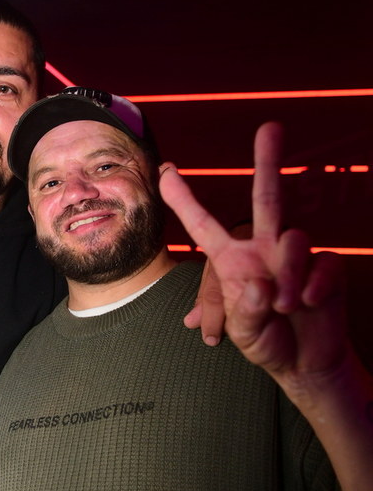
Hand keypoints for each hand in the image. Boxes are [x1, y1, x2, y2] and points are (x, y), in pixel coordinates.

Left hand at [159, 123, 347, 404]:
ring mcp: (296, 257)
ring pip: (293, 238)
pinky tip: (309, 304)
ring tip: (284, 306)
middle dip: (267, 163)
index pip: (203, 225)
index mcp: (231, 261)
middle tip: (271, 127)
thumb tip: (261, 281)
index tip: (165, 169)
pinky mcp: (327, 269)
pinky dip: (315, 284)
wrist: (303, 363)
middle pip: (266, 199)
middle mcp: (263, 250)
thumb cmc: (265, 341)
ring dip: (288, 273)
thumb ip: (246, 310)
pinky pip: (325, 262)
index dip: (184, 199)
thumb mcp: (243, 332)